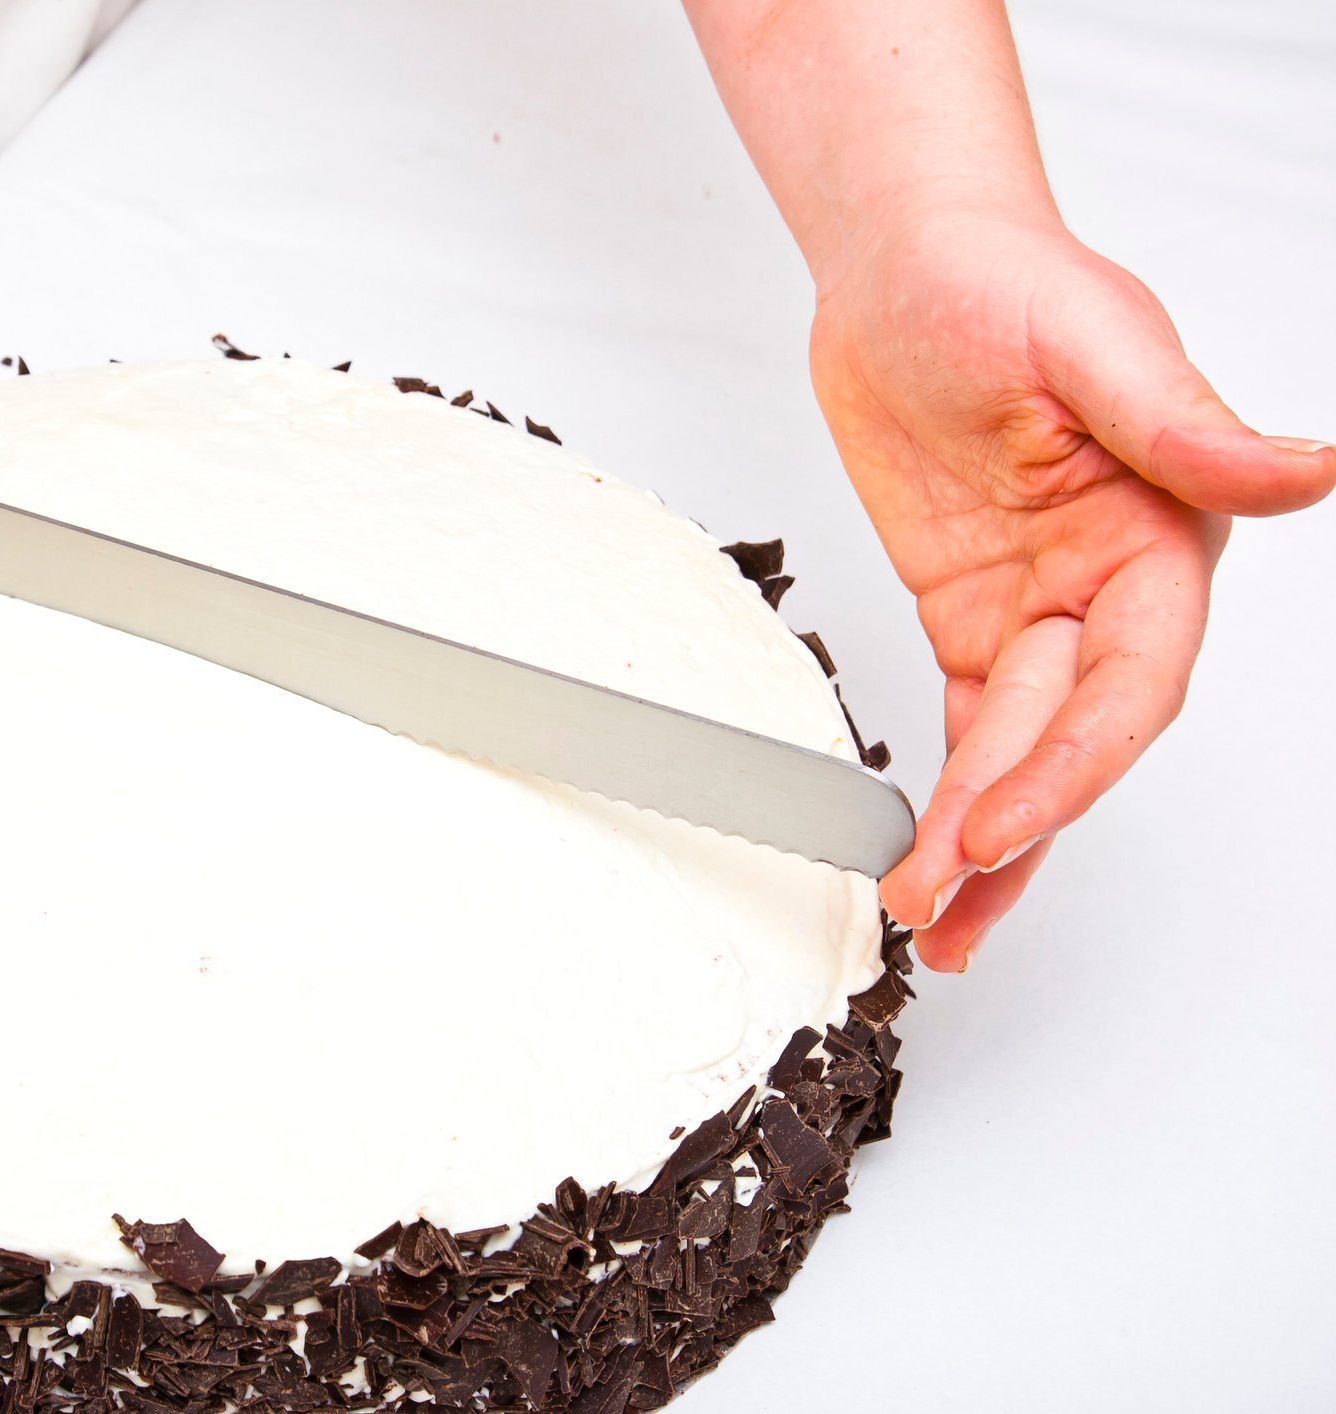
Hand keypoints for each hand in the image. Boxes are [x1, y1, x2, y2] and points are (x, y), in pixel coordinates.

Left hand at [811, 199, 1333, 970]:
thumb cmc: (1005, 280)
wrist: (909, 266)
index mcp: (1162, 535)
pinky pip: (969, 723)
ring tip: (929, 917)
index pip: (1136, 679)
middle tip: (944, 898)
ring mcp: (1038, 610)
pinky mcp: (972, 615)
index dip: (1076, 761)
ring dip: (981, 836)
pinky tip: (933, 856)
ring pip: (1020, 750)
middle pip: (1074, 736)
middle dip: (1016, 824)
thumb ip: (1180, 423)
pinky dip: (954, 788)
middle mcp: (1111, 588)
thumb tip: (1300, 474)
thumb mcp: (1091, 338)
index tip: (1007, 822)